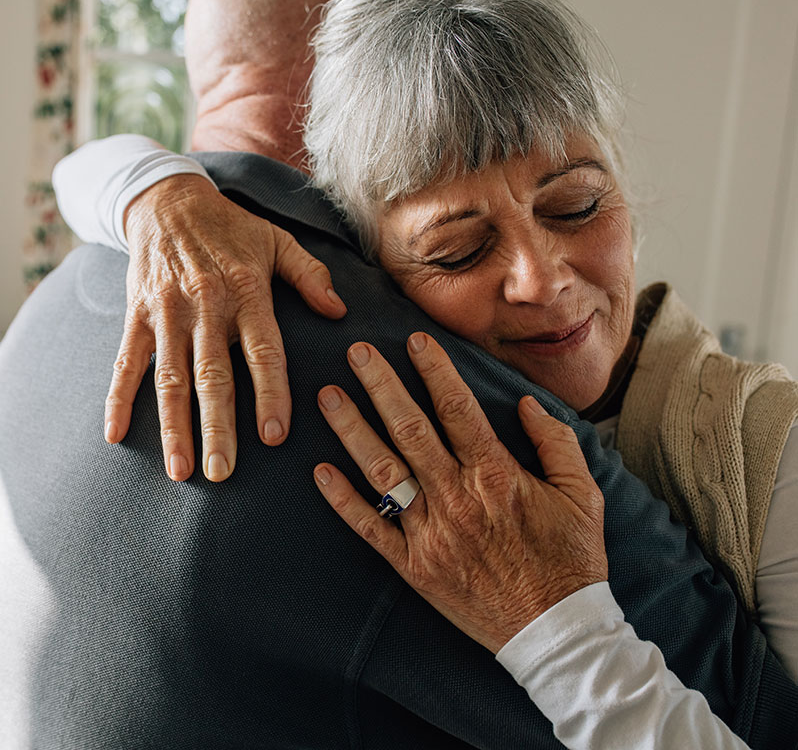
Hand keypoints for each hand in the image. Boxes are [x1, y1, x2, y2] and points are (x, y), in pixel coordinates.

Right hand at [104, 173, 346, 481]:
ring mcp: (167, 313)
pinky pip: (125, 362)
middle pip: (212, 375)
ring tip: (180, 470)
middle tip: (222, 472)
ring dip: (173, 426)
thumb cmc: (232, 228)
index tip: (274, 436)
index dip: (270, 393)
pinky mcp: (137, 315)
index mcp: (246, 293)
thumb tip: (339, 311)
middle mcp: (206, 307)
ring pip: (169, 378)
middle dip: (217, 427)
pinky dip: (118, 398)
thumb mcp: (277, 241)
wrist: (167, 201)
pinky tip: (116, 435)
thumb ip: (310, 275)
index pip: (263, 351)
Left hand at [313, 333, 606, 653]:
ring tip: (328, 396)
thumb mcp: (583, 494)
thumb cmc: (571, 559)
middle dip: (381, 384)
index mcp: (497, 475)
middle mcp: (458, 498)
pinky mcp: (414, 567)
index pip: (457, 408)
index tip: (413, 340)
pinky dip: (343, 501)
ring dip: (352, 430)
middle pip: (410, 428)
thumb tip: (526, 404)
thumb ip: (557, 442)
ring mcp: (431, 533)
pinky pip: (371, 529)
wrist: (555, 632)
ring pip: (382, 471)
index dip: (433, 370)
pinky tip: (320, 472)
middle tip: (356, 351)